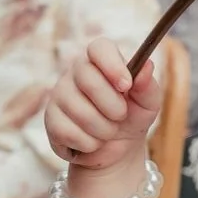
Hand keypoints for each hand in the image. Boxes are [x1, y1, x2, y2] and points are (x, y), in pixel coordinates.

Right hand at [44, 40, 160, 170]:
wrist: (117, 150)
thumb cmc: (132, 117)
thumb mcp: (147, 104)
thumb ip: (147, 86)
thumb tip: (147, 65)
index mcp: (101, 61)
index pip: (99, 48)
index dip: (112, 65)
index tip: (126, 85)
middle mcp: (75, 73)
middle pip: (89, 81)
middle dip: (114, 107)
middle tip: (121, 115)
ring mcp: (59, 95)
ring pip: (81, 112)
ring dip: (104, 130)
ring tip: (108, 130)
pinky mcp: (50, 120)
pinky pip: (70, 133)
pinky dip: (90, 143)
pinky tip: (92, 141)